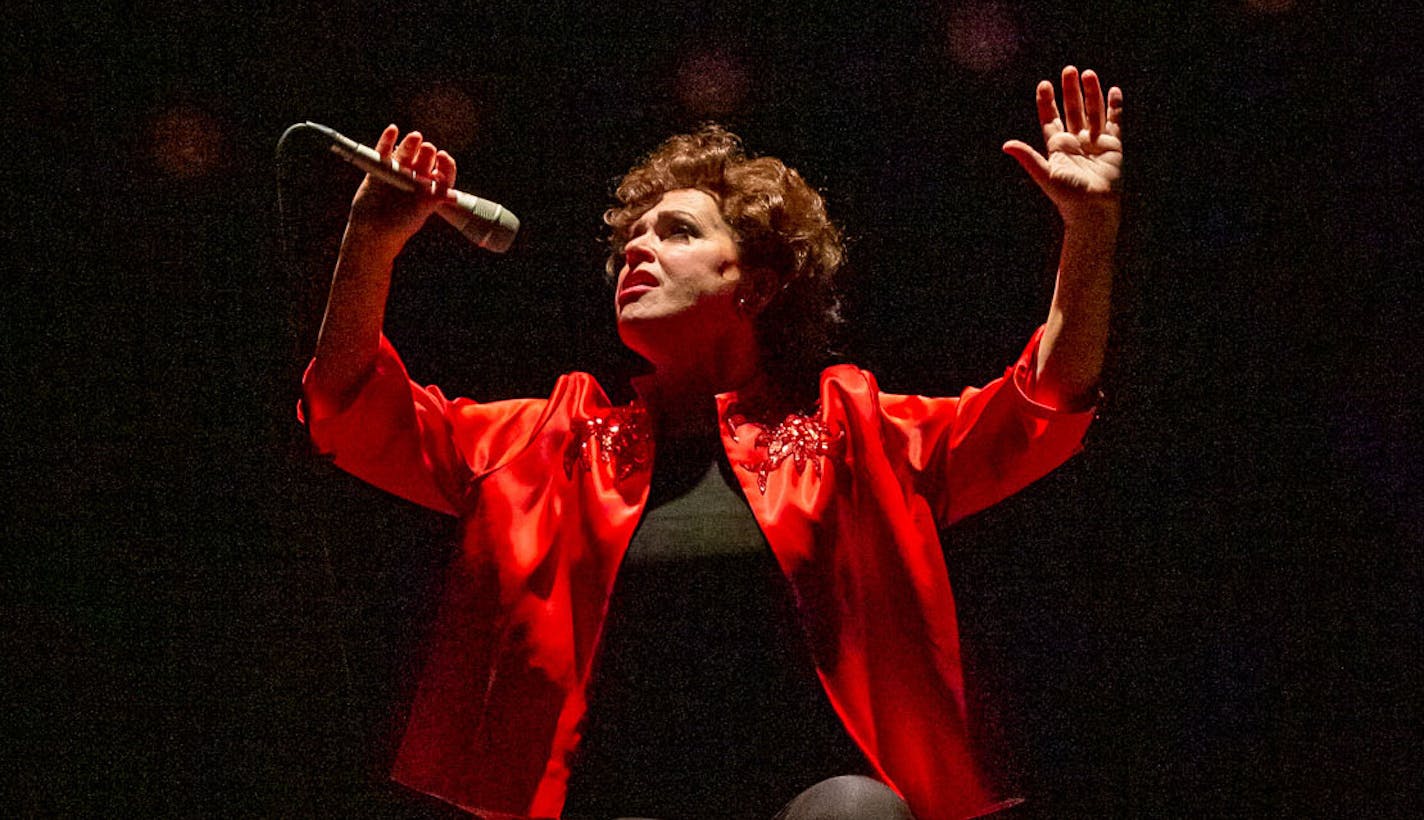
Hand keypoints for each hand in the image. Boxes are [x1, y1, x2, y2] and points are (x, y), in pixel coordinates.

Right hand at [345, 125, 457, 254]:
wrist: (373, 230)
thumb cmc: (401, 224)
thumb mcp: (422, 212)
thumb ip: (435, 199)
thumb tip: (452, 195)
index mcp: (430, 188)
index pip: (443, 172)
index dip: (445, 164)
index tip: (443, 158)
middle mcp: (416, 177)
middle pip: (425, 158)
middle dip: (427, 152)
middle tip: (428, 149)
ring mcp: (398, 171)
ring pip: (407, 153)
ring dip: (411, 144)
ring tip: (415, 137)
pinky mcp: (380, 168)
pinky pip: (384, 151)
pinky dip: (387, 140)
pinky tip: (392, 130)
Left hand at [1003, 66, 1121, 227]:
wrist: (1094, 209)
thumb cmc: (1068, 195)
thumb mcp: (1045, 174)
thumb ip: (1027, 157)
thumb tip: (1005, 145)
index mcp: (1057, 147)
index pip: (1050, 119)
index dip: (1047, 102)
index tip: (1044, 84)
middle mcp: (1075, 142)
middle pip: (1071, 110)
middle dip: (1070, 90)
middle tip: (1068, 70)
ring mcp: (1095, 142)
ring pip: (1092, 111)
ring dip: (1091, 93)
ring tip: (1088, 73)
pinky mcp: (1113, 145)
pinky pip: (1114, 121)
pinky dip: (1114, 106)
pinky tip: (1113, 90)